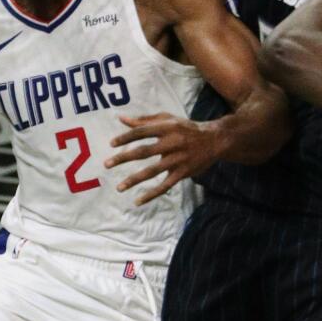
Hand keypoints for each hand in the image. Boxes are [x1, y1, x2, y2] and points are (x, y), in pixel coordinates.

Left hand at [105, 113, 224, 205]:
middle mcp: (172, 143)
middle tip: (107, 164)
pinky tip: (138, 201)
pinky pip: (165, 186)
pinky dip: (151, 194)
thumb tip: (121, 119)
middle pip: (144, 151)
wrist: (214, 140)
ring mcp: (178, 159)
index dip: (126, 137)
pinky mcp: (183, 173)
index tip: (111, 144)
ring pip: (153, 171)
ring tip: (119, 187)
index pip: (142, 132)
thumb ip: (144, 120)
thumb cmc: (185, 128)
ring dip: (135, 180)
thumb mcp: (167, 119)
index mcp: (166, 128)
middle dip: (124, 158)